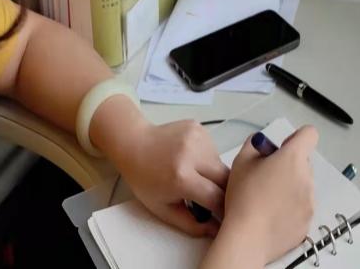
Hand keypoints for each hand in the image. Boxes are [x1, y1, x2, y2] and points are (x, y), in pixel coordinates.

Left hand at [107, 118, 229, 236]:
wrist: (134, 144)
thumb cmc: (145, 180)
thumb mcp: (163, 209)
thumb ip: (191, 224)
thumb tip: (216, 231)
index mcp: (182, 177)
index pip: (216, 197)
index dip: (223, 209)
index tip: (225, 215)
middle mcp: (193, 155)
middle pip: (225, 178)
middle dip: (224, 190)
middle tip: (217, 197)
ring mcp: (198, 138)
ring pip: (220, 162)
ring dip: (214, 173)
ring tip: (197, 175)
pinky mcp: (200, 127)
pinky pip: (214, 149)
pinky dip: (208, 159)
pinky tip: (192, 159)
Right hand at [214, 126, 317, 265]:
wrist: (248, 238)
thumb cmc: (243, 196)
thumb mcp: (241, 161)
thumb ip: (254, 145)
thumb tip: (263, 146)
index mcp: (293, 158)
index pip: (309, 134)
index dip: (296, 138)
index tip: (281, 150)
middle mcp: (308, 177)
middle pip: (304, 163)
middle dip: (289, 166)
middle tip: (267, 179)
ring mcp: (311, 201)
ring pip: (304, 186)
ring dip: (291, 188)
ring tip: (268, 202)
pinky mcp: (308, 222)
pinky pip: (302, 208)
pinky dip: (292, 210)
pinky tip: (273, 218)